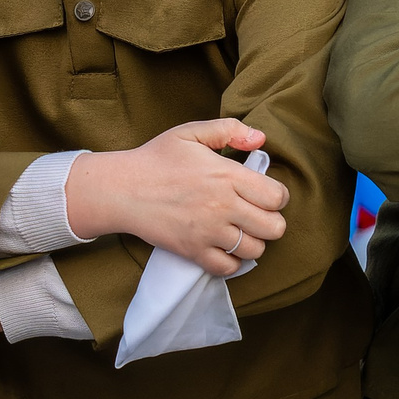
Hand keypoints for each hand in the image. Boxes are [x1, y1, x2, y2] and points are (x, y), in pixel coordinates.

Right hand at [62, 119, 286, 276]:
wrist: (122, 189)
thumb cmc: (156, 158)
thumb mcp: (191, 133)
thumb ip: (229, 129)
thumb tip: (261, 138)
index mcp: (227, 175)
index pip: (277, 197)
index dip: (277, 196)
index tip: (264, 194)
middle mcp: (223, 206)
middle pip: (274, 228)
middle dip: (271, 221)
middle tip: (255, 214)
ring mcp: (209, 232)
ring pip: (256, 250)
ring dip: (253, 242)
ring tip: (240, 231)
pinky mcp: (193, 251)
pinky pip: (229, 268)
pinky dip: (232, 262)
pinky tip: (225, 247)